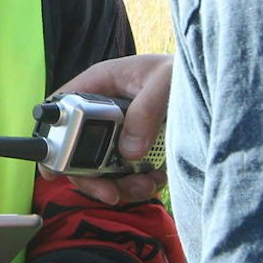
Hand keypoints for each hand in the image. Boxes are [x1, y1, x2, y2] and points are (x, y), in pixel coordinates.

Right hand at [48, 54, 171, 205]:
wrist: (209, 81)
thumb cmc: (183, 70)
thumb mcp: (165, 82)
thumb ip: (145, 111)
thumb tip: (128, 151)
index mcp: (100, 83)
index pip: (63, 109)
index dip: (53, 139)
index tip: (53, 171)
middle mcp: (103, 109)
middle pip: (78, 150)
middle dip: (93, 177)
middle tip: (112, 193)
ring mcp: (118, 131)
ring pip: (102, 168)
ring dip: (121, 185)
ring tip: (146, 185)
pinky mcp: (135, 147)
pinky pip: (125, 173)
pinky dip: (138, 184)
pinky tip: (156, 178)